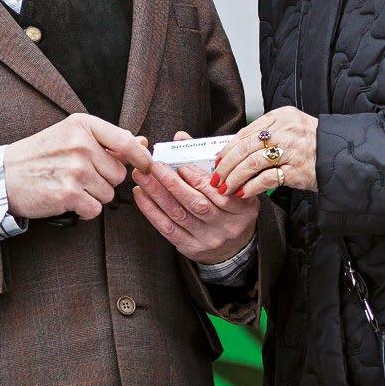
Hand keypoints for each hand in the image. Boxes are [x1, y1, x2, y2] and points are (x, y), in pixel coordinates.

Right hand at [5, 113, 152, 221]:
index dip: (142, 157)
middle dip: (105, 180)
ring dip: (94, 195)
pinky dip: (84, 210)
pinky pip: (95, 209)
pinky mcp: (68, 194)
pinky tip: (68, 200)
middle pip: (119, 173)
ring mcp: (74, 169)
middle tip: (82, 176)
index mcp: (82, 125)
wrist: (5, 175)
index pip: (127, 142)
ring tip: (70, 186)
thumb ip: (107, 139)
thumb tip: (143, 143)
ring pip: (108, 193)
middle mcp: (80, 144)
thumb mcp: (71, 135)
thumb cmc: (40, 155)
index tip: (146, 166)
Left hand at [132, 131, 258, 263]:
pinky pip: (168, 229)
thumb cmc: (231, 207)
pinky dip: (152, 211)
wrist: (235, 246)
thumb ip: (207, 159)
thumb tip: (180, 137)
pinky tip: (141, 196)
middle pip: (196, 203)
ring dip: (156, 194)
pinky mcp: (191, 248)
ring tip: (142, 177)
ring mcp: (209, 239)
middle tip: (153, 166)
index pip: (218, 193)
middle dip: (170, 183)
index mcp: (243, 208)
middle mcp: (227, 226)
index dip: (198, 178)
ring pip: (178, 214)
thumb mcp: (230, 184)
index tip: (180, 165)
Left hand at [213, 107, 318, 196]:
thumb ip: (266, 134)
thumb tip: (235, 149)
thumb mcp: (290, 127)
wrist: (343, 155)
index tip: (217, 160)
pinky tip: (244, 192)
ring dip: (235, 177)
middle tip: (216, 177)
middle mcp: (285, 130)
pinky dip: (252, 186)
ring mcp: (292, 150)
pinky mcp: (298, 170)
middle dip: (226, 165)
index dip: (228, 148)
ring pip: (252, 163)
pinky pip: (267, 178)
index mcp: (280, 116)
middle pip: (245, 147)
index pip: (245, 132)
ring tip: (226, 188)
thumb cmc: (314, 143)